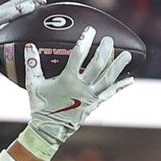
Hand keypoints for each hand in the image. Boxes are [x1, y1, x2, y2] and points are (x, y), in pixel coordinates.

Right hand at [23, 27, 134, 153]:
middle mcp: (81, 87)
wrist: (49, 130)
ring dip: (118, 66)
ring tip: (128, 54)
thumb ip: (32, 64)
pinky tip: (130, 79)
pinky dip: (120, 86)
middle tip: (110, 40)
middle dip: (106, 51)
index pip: (78, 56)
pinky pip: (110, 94)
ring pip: (108, 78)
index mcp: (67, 80)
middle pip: (98, 65)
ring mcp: (90, 96)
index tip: (90, 30)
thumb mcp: (33, 84)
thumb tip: (29, 46)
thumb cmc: (40, 106)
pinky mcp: (94, 104)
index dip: (85, 41)